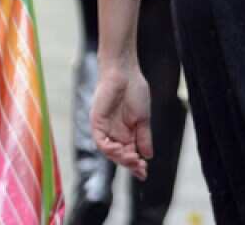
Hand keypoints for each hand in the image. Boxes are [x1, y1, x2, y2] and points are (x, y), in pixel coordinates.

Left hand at [90, 62, 152, 179]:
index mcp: (126, 131)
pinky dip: (110, 149)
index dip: (135, 165)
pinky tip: (121, 150)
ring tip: (133, 160)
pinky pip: (100, 141)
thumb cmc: (135, 90)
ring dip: (121, 158)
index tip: (144, 174)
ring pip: (109, 151)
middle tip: (140, 169)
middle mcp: (114, 131)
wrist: (125, 72)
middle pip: (119, 155)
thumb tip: (148, 156)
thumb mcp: (143, 119)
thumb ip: (144, 137)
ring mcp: (104, 127)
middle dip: (129, 164)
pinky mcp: (96, 121)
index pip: (129, 153)